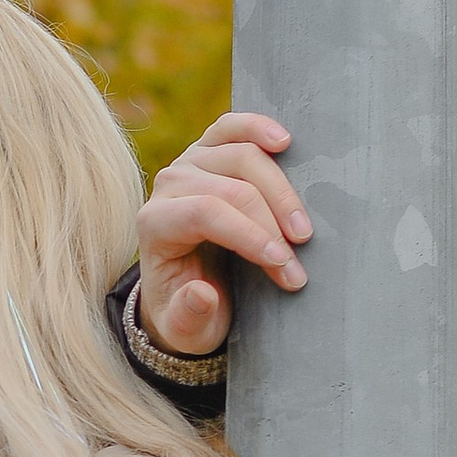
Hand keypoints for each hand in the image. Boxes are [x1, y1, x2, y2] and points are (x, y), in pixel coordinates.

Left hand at [135, 110, 310, 354]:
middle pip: (231, 188)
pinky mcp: (209, 150)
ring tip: (303, 230)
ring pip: (242, 157)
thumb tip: (202, 294)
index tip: (283, 265)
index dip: (249, 236)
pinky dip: (259, 128)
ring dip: (281, 192)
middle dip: (271, 227)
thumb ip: (188, 316)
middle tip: (297, 265)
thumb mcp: (185, 329)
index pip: (205, 213)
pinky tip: (286, 141)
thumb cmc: (188, 309)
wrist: (185, 288)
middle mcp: (168, 186)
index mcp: (154, 225)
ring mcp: (189, 162)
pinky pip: (232, 127)